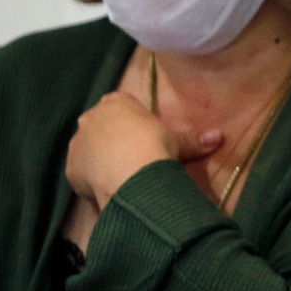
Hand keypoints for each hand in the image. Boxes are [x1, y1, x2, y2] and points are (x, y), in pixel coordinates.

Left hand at [64, 92, 221, 210]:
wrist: (132, 173)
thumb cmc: (155, 145)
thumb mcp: (178, 140)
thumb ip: (194, 139)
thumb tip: (219, 137)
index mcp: (115, 103)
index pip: (121, 105)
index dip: (133, 122)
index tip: (146, 137)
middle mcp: (91, 118)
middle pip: (101, 126)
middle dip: (113, 139)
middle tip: (134, 157)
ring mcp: (78, 143)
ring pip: (89, 148)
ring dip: (101, 159)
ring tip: (123, 175)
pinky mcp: (71, 168)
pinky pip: (82, 171)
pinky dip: (93, 178)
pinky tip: (111, 187)